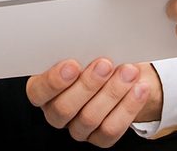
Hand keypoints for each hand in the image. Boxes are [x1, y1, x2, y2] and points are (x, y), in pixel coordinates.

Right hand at [27, 58, 160, 146]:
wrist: (121, 72)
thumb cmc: (95, 56)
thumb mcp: (84, 48)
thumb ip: (80, 48)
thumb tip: (88, 39)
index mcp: (43, 89)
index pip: (38, 92)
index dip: (53, 81)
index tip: (73, 64)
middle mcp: (56, 112)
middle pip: (64, 108)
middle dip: (87, 84)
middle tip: (105, 64)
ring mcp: (77, 128)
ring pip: (90, 118)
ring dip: (112, 92)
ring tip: (128, 72)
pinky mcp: (99, 138)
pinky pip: (111, 129)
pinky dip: (128, 107)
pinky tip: (138, 88)